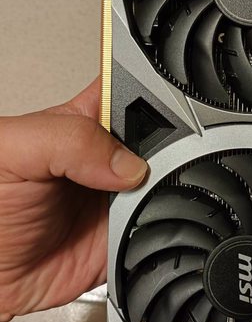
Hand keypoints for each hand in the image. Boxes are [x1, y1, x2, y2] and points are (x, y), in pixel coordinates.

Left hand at [0, 78, 147, 320]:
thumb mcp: (12, 151)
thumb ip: (69, 140)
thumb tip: (127, 162)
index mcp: (82, 121)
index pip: (129, 91)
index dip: (151, 94)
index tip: (157, 112)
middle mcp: (106, 157)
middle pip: (161, 137)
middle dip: (166, 147)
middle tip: (138, 166)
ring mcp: (120, 195)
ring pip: (167, 180)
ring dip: (164, 188)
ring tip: (126, 200)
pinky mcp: (128, 231)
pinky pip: (161, 223)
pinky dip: (163, 224)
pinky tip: (136, 224)